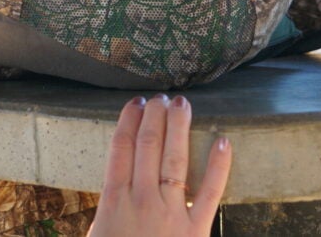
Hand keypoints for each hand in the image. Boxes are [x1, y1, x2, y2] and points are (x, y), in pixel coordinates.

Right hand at [88, 94, 231, 236]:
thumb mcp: (97, 233)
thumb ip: (107, 209)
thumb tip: (116, 188)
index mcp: (114, 201)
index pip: (121, 148)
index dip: (129, 120)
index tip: (136, 103)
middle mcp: (142, 200)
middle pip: (148, 145)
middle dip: (154, 116)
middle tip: (160, 98)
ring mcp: (171, 213)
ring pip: (175, 159)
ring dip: (178, 126)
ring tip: (181, 104)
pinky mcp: (196, 229)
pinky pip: (210, 192)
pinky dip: (218, 165)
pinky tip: (222, 141)